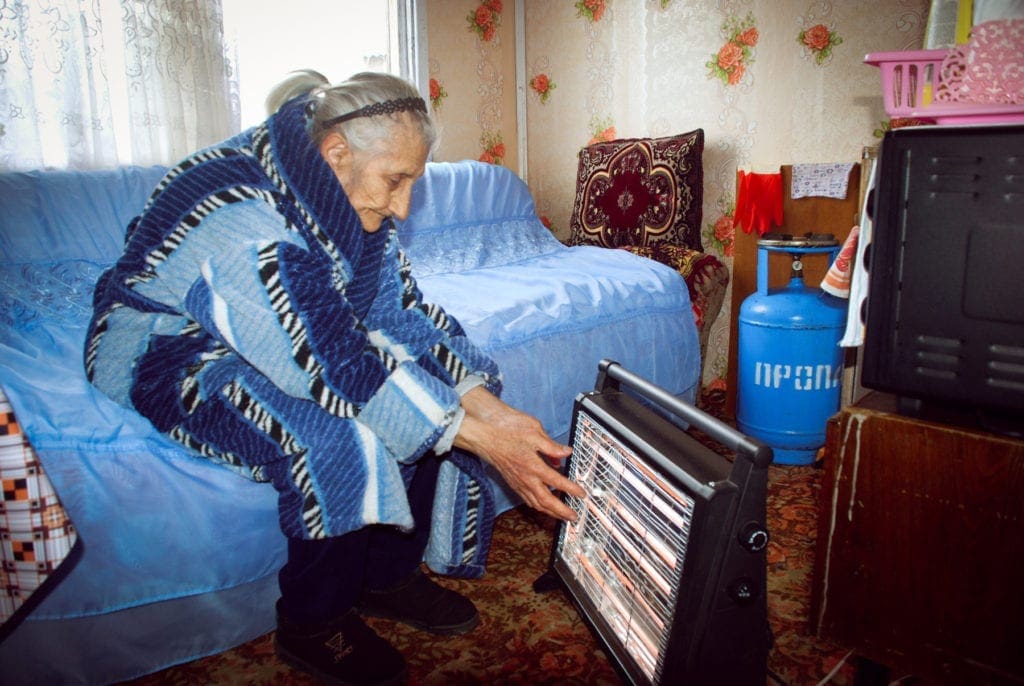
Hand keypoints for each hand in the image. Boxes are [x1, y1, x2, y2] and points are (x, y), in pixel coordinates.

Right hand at [454, 387, 584, 520]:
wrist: (484, 434)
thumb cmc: (506, 429)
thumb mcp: (534, 431)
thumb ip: (551, 446)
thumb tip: (566, 452)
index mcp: (533, 465)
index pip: (557, 481)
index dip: (571, 489)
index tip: (582, 494)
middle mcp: (525, 478)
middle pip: (546, 501)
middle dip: (561, 511)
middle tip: (573, 517)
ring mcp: (517, 482)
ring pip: (535, 503)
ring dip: (549, 512)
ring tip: (561, 516)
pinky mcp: (511, 481)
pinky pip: (526, 499)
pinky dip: (537, 505)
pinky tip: (542, 505)